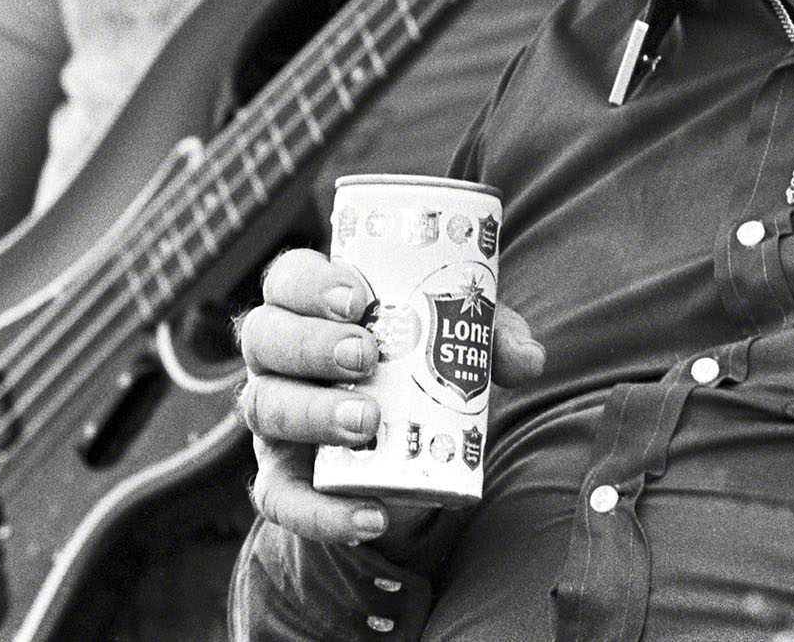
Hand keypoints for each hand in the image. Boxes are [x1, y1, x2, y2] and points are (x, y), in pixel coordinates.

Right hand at [235, 248, 542, 547]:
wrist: (398, 441)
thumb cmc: (416, 361)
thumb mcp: (453, 335)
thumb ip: (489, 335)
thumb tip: (528, 360)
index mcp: (309, 304)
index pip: (288, 278)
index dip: (311, 283)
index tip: (357, 297)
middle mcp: (277, 356)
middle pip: (265, 336)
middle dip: (310, 344)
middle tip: (365, 357)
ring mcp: (273, 417)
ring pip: (264, 408)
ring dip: (311, 413)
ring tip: (366, 423)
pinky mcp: (281, 478)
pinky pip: (279, 499)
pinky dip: (320, 513)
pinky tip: (369, 515)